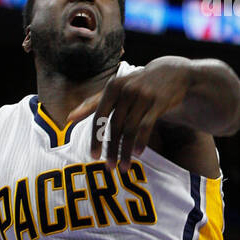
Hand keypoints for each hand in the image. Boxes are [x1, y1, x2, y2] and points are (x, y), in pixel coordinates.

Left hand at [74, 61, 193, 164]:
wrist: (171, 71)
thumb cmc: (138, 83)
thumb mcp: (116, 89)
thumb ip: (93, 103)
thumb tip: (68, 118)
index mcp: (112, 87)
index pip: (99, 117)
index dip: (95, 138)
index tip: (93, 156)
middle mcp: (126, 90)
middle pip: (114, 127)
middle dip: (111, 150)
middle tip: (109, 167)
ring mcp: (143, 96)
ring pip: (130, 130)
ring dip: (126, 151)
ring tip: (124, 167)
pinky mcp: (158, 102)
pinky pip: (146, 126)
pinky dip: (141, 142)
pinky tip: (137, 154)